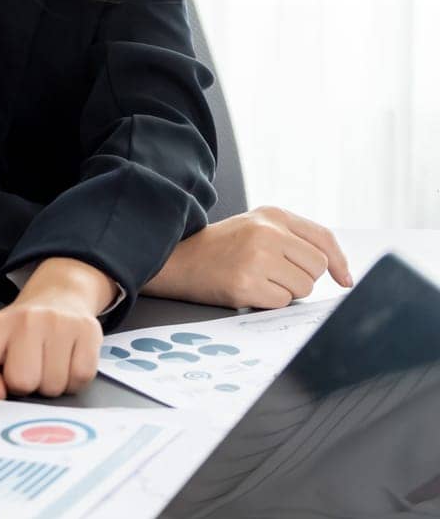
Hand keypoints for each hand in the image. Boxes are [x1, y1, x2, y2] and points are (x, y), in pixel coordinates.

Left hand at [0, 257, 112, 414]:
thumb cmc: (26, 328)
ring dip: (51, 383)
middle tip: (31, 364)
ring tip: (49, 360)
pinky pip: (79, 379)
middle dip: (26, 384)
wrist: (60, 296)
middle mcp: (26, 321)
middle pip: (22, 382)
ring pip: (53, 386)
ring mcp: (58, 324)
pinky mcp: (87, 331)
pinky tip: (68, 360)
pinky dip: (74, 379)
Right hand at [143, 206, 352, 308]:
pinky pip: (281, 303)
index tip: (344, 280)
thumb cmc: (219, 247)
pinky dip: (268, 302)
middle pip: (316, 267)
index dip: (338, 262)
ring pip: (303, 288)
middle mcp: (266, 232)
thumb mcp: (256, 228)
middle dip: (301, 277)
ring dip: (285, 291)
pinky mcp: (245, 284)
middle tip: (273, 275)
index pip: (323, 239)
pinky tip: (246, 289)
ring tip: (257, 280)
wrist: (174, 259)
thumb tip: (341, 274)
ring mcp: (256, 258)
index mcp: (272, 215)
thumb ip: (295, 240)